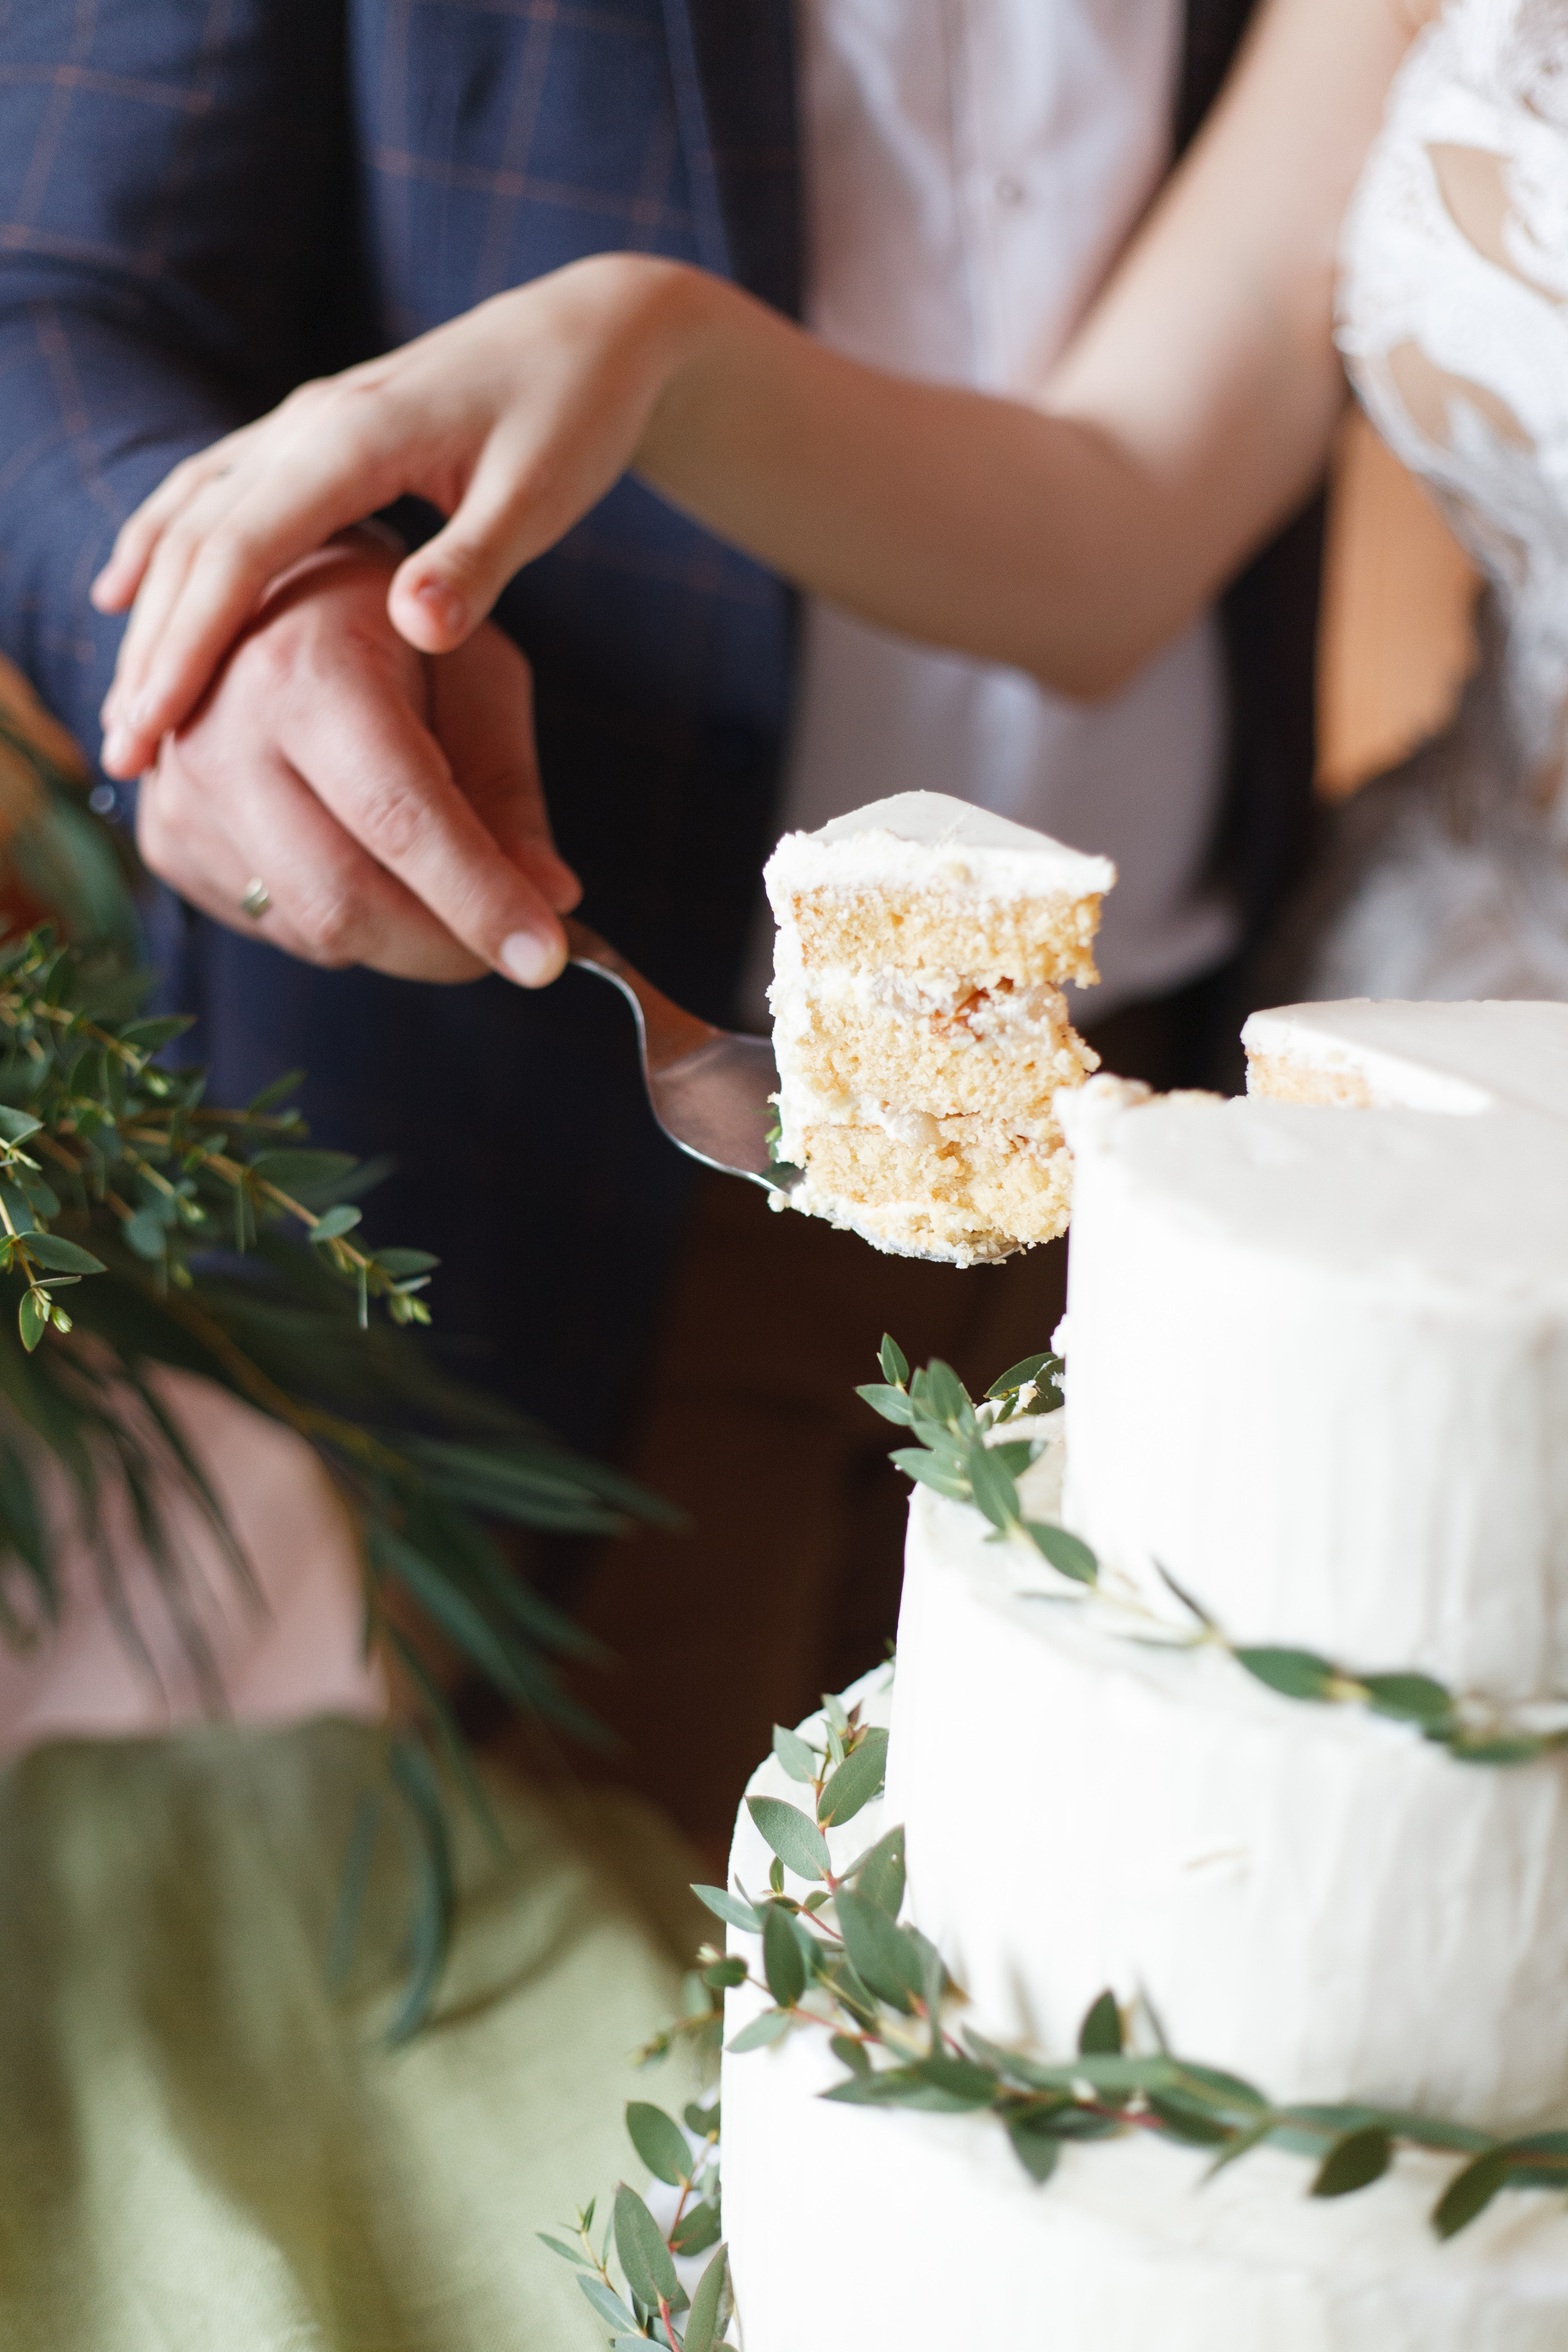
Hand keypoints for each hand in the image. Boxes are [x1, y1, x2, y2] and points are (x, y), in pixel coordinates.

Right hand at [94, 254, 705, 778]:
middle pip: (199, 541)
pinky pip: (213, 487)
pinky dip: (165, 542)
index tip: (152, 725)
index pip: (242, 552)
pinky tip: (127, 589)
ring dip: (151, 606)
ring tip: (123, 700)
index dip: (188, 643)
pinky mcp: (313, 428)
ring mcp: (302, 419)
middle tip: (123, 746)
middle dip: (154, 646)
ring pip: (194, 516)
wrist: (593, 331)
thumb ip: (473, 562)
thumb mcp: (538, 495)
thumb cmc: (575, 415)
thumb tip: (413, 626)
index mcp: (355, 439)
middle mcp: (308, 422)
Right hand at [133, 539, 579, 983]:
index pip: (401, 818)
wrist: (261, 591)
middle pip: (343, 903)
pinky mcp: (167, 841)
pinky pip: (276, 928)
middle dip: (445, 948)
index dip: (480, 900)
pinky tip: (368, 859)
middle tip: (518, 948)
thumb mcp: (475, 669)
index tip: (548, 959)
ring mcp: (179, 796)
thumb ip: (510, 782)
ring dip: (403, 935)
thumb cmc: (388, 624)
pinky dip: (346, 923)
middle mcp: (220, 737)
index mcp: (304, 673)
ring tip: (444, 878)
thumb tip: (551, 895)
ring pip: (312, 931)